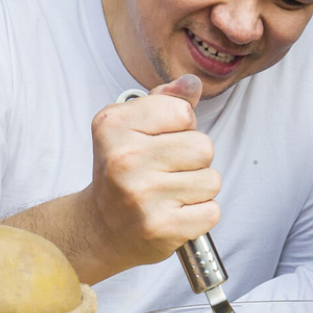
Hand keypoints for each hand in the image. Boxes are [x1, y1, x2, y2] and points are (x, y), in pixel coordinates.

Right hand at [83, 74, 220, 274]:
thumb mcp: (131, 128)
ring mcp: (143, 196)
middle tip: (166, 172)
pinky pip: (212, 212)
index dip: (181, 127)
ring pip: (212, 180)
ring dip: (198, 188)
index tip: (160, 141)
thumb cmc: (122, 172)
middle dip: (194, 160)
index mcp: (114, 126)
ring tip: (170, 193)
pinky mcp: (161, 227)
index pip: (183, 112)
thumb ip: (165, 101)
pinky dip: (200, 214)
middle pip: (203, 146)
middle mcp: (125, 159)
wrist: (100, 229)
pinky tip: (175, 213)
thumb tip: (192, 83)